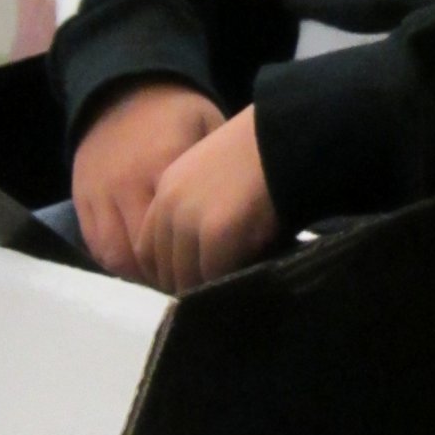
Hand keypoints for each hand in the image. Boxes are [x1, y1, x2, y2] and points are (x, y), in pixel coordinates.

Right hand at [73, 83, 222, 276]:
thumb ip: (220, 174)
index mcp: (162, 166)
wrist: (123, 88)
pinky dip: (119, 265)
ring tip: (169, 282)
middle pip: (145, 254)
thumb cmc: (177, 114)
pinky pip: (96, 248)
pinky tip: (142, 268)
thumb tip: (251, 219)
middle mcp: (125, 185)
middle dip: (169, 277)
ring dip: (143, 277)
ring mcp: (99, 194)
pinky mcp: (81, 200)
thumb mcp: (209, 130)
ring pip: (117, 257)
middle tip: (193, 287)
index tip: (215, 275)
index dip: (195, 261)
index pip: (177, 233)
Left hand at [133, 107, 278, 294]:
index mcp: (165, 191)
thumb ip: (197, 214)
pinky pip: (214, 277)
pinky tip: (246, 283)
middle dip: (188, 286)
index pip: (147, 252)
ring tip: (232, 292)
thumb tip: (201, 259)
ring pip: (187, 279)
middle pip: (163, 270)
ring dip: (208, 290)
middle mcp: (169, 207)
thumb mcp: (213, 180)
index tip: (193, 282)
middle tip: (216, 295)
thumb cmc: (261, 158)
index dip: (168, 273)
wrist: (288, 140)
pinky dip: (228, 286)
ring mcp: (191, 222)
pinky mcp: (217, 236)